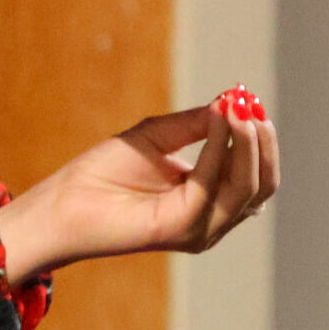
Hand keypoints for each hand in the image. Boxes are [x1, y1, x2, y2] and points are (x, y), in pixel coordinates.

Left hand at [0, 88, 279, 284]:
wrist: (65, 202)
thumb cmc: (105, 172)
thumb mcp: (160, 136)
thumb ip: (199, 123)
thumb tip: (235, 101)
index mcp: (211, 202)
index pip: (257, 175)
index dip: (261, 139)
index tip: (252, 100)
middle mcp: (213, 221)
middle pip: (262, 186)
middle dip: (263, 143)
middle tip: (252, 105)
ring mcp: (200, 229)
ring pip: (246, 189)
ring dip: (247, 144)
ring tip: (238, 108)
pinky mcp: (181, 229)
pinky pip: (212, 186)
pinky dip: (218, 149)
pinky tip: (216, 121)